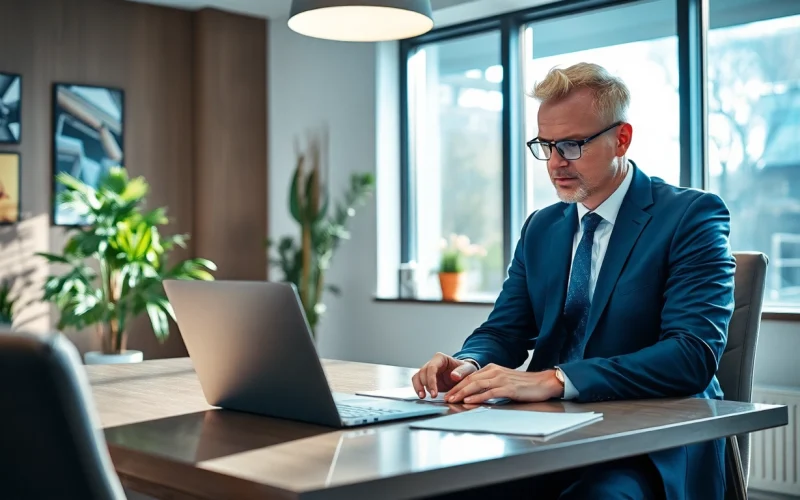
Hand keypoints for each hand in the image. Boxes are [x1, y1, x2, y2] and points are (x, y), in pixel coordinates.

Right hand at [411, 353, 477, 398]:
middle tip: (432, 396)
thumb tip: (454, 376)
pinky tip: (422, 396)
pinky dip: (418, 389)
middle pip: (423, 372)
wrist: (464, 375)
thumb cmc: (465, 370)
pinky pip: (418, 382)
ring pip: (417, 377)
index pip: (432, 368)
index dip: (431, 380)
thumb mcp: (468, 369)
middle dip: (425, 385)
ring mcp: (428, 371)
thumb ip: (462, 372)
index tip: (434, 392)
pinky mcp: (427, 379)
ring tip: (422, 397)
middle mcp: (432, 363)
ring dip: (418, 387)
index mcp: (440, 358)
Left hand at [444, 364, 562, 403]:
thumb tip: (476, 393)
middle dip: (456, 390)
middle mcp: (495, 371)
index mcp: (492, 368)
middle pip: (470, 380)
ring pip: (477, 385)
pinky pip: (489, 392)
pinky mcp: (508, 388)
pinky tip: (470, 401)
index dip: (458, 385)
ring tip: (454, 400)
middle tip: (447, 398)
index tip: (449, 393)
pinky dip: (477, 397)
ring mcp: (501, 379)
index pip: (470, 376)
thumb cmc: (524, 385)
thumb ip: (490, 384)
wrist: (543, 383)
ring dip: (463, 393)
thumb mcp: (504, 381)